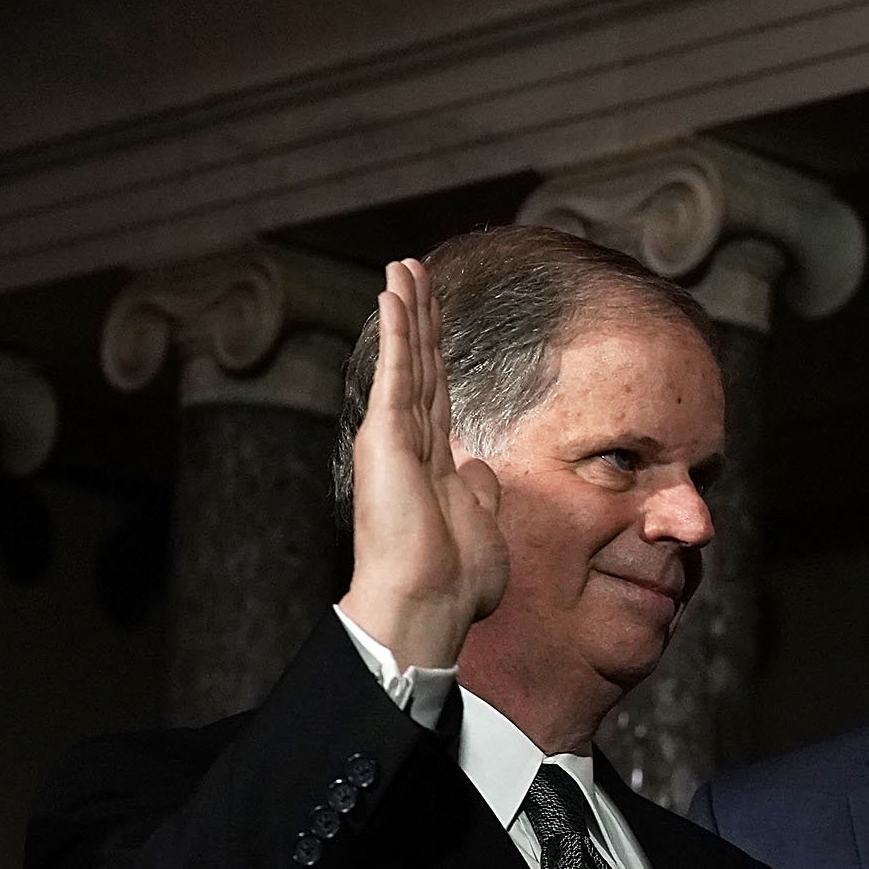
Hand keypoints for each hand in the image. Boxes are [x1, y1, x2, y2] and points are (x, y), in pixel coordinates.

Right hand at [336, 258, 506, 668]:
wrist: (427, 601)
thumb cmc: (454, 580)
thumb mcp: (482, 525)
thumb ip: (478, 489)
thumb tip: (478, 467)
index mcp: (435, 461)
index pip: (437, 392)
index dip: (436, 353)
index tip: (434, 318)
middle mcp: (410, 442)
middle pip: (419, 364)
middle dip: (419, 316)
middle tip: (413, 270)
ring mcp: (395, 437)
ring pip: (405, 358)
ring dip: (405, 310)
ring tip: (403, 267)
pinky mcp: (386, 436)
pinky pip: (393, 371)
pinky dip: (394, 331)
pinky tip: (392, 294)